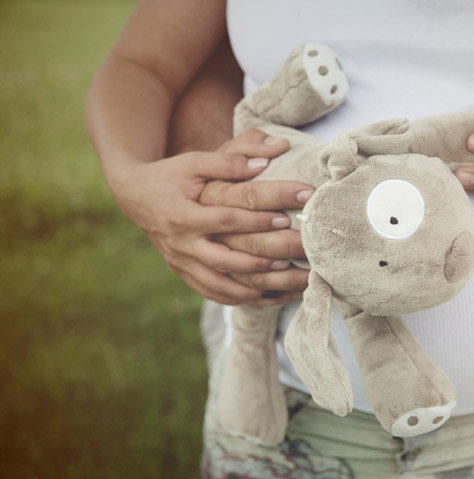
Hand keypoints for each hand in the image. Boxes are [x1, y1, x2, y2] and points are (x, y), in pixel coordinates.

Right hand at [115, 128, 307, 304]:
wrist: (136, 195)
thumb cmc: (171, 175)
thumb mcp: (195, 161)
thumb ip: (229, 161)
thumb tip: (266, 159)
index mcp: (183, 216)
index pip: (227, 221)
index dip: (257, 221)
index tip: (286, 218)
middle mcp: (181, 244)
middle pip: (226, 261)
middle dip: (261, 262)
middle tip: (291, 260)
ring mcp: (181, 262)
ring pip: (220, 285)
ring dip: (254, 289)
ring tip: (284, 286)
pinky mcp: (182, 272)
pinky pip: (212, 293)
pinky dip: (238, 298)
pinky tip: (265, 298)